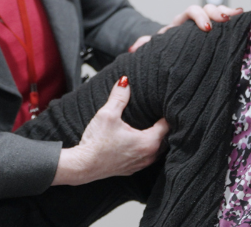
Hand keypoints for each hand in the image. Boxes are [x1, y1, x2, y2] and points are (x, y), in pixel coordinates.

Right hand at [51, 77, 167, 185]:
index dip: (167, 114)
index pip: (167, 126)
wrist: (83, 166)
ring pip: (157, 150)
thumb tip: (125, 82)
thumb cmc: (96, 143)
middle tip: (159, 114)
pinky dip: (146, 149)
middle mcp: (148, 156)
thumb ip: (119, 97)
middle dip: (164, 127)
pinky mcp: (131, 169)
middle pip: (166, 139)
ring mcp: (140, 165)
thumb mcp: (108, 115)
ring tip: (152, 126)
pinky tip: (138, 141)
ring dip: (156, 139)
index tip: (165, 105)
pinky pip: (146, 158)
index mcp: (148, 142)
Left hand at [128, 5, 243, 52]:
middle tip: (224, 18)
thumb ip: (146, 46)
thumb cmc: (163, 50)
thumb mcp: (155, 48)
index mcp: (180, 23)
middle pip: (207, 8)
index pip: (190, 12)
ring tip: (238, 15)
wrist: (167, 52)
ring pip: (218, 12)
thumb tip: (134, 48)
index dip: (198, 16)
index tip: (206, 27)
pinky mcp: (214, 32)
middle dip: (216, 11)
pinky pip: (225, 22)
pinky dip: (234, 18)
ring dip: (227, 12)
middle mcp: (193, 21)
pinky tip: (244, 17)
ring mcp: (205, 25)